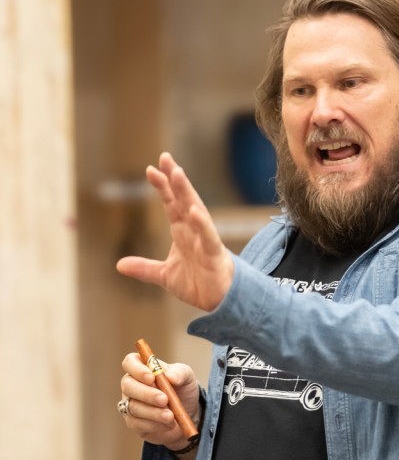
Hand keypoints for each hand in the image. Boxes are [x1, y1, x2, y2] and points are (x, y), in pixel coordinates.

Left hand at [116, 152, 234, 311]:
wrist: (218, 302)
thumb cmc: (197, 283)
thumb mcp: (164, 275)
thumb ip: (144, 268)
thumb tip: (119, 265)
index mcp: (182, 232)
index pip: (171, 203)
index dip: (162, 186)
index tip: (151, 169)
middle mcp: (193, 230)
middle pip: (183, 199)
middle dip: (175, 179)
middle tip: (165, 158)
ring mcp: (204, 239)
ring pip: (196, 210)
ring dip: (187, 192)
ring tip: (178, 173)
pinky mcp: (214, 253)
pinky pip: (208, 236)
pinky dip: (202, 223)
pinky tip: (194, 211)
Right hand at [119, 351, 200, 451]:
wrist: (188, 414)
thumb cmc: (183, 390)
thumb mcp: (187, 377)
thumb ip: (180, 373)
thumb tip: (171, 377)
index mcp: (142, 368)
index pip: (130, 362)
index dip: (137, 369)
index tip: (152, 377)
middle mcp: (132, 385)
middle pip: (128, 386)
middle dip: (146, 393)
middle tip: (164, 399)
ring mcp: (130, 404)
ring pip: (133, 407)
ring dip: (153, 412)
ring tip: (170, 416)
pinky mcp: (134, 423)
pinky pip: (138, 424)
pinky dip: (155, 424)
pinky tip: (168, 424)